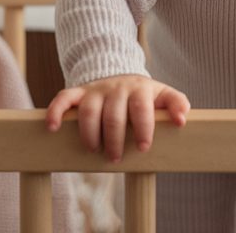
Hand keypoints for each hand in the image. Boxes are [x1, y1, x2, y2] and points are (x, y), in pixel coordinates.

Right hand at [45, 74, 190, 161]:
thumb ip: (176, 104)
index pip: (141, 108)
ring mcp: (96, 90)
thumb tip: (182, 119)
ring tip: (94, 150)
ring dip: (90, 134)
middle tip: (115, 158)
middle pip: (113, 115)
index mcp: (139, 89)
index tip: (144, 147)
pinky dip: (55, 112)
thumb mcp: (163, 96)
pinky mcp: (79, 93)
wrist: (121, 76)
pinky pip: (63, 98)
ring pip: (89, 111)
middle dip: (115, 139)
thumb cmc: (144, 96)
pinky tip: (53, 127)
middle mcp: (116, 88)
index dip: (143, 128)